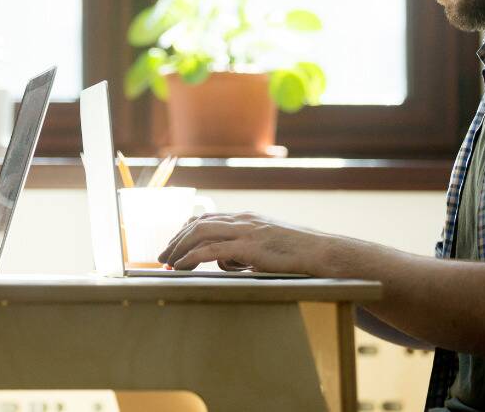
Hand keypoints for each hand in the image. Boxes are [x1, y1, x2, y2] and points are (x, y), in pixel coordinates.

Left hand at [158, 211, 327, 274]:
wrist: (322, 252)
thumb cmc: (299, 253)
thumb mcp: (268, 248)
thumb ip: (245, 252)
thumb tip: (227, 263)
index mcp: (247, 218)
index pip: (208, 219)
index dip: (186, 230)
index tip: (174, 245)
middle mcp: (243, 220)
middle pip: (198, 224)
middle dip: (176, 239)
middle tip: (162, 256)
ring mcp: (246, 231)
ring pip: (200, 233)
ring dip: (179, 247)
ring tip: (168, 262)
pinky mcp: (250, 246)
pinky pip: (212, 251)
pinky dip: (192, 257)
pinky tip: (182, 266)